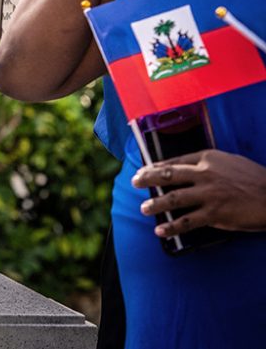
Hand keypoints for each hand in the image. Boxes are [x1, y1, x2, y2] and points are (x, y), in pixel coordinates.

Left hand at [132, 150, 265, 235]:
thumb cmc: (255, 178)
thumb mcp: (230, 161)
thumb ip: (209, 164)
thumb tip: (189, 168)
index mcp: (207, 158)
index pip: (175, 161)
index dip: (155, 166)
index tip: (143, 170)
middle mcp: (204, 174)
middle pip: (168, 175)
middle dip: (148, 179)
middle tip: (134, 183)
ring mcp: (208, 194)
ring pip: (173, 199)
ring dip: (155, 204)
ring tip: (144, 208)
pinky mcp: (215, 214)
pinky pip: (187, 221)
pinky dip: (171, 227)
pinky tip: (161, 230)